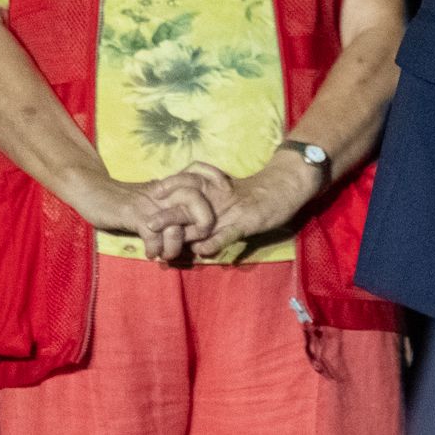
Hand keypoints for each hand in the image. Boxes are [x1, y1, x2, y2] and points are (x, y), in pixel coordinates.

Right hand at [72, 172, 215, 261]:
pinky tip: (149, 254)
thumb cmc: (122, 203)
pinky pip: (153, 233)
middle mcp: (164, 193)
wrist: (92, 191)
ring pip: (176, 224)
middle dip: (199, 228)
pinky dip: (153, 249)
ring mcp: (150, 202)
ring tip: (165, 256)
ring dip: (173, 247)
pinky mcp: (133, 212)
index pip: (201, 196)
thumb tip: (184, 237)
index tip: (196, 237)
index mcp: (171, 190)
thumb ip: (167, 216)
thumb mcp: (150, 206)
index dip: (205, 217)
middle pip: (197, 203)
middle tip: (188, 248)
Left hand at [145, 154, 323, 257]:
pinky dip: (216, 243)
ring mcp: (232, 209)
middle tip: (148, 223)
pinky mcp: (247, 221)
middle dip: (167, 214)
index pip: (187, 183)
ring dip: (185, 230)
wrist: (286, 185)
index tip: (152, 197)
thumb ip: (211, 201)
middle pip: (188, 202)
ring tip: (168, 243)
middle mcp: (219, 196)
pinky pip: (228, 234)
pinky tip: (203, 252)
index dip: (169, 189)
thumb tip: (191, 218)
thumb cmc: (256, 191)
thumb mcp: (231, 193)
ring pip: (204, 219)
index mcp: (214, 186)